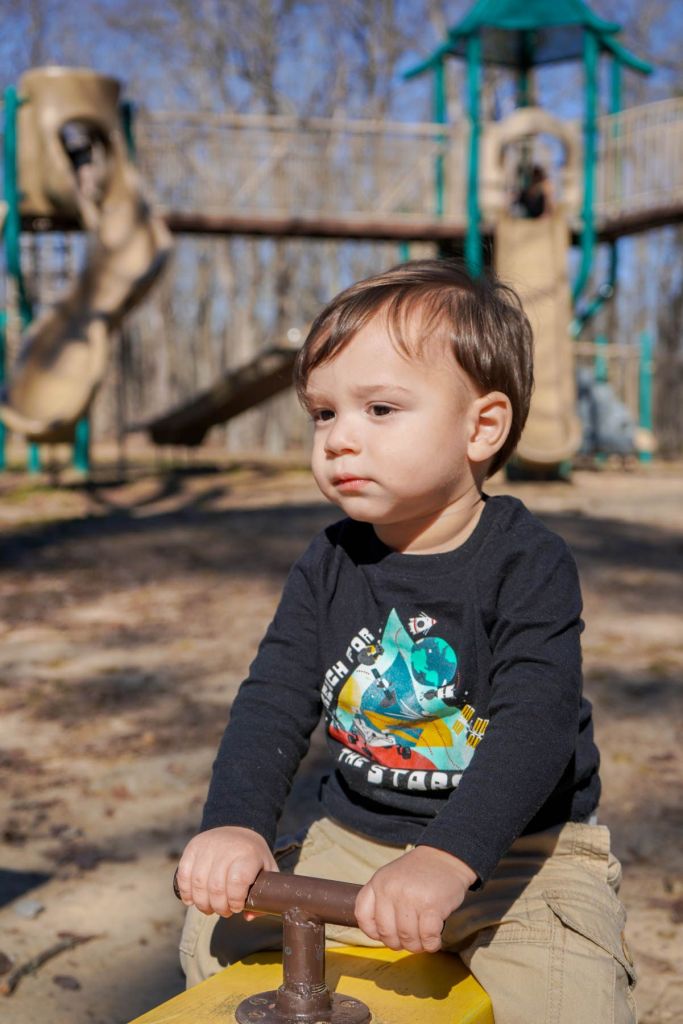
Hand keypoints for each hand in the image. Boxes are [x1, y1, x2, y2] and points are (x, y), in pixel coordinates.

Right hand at [176, 825, 277, 916]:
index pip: (238, 881)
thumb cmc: (253, 857)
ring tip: (209, 908)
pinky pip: (183, 874)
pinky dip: (186, 892)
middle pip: (216, 886)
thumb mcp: (267, 871)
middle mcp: (227, 847)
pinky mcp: (192, 847)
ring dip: (202, 903)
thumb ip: (264, 895)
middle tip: (224, 912)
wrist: (238, 830)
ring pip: (198, 883)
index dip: (235, 900)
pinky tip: (191, 900)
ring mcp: (207, 846)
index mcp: (248, 853)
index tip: (237, 907)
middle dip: (219, 907)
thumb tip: (248, 916)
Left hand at [354, 846, 475, 952]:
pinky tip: (434, 939)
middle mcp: (391, 889)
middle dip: (399, 944)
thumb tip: (379, 934)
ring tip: (423, 940)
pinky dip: (431, 944)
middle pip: (387, 933)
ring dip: (417, 946)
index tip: (386, 935)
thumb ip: (381, 900)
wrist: (445, 857)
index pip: (363, 917)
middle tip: (409, 941)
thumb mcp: (390, 877)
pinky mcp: (432, 906)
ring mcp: (411, 897)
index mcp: (378, 882)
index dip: (374, 933)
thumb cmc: (418, 872)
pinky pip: (427, 938)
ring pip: (408, 938)